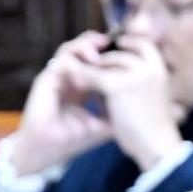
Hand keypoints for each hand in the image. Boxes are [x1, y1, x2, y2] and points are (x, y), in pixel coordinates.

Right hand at [11, 30, 115, 174]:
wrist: (49, 151)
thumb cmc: (73, 140)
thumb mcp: (105, 124)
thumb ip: (120, 113)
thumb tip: (148, 111)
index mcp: (79, 86)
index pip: (93, 61)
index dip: (108, 53)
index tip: (127, 50)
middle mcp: (66, 79)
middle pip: (80, 50)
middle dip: (97, 42)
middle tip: (114, 40)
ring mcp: (54, 79)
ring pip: (69, 50)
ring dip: (85, 45)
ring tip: (102, 45)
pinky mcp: (44, 82)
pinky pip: (60, 62)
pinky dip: (75, 58)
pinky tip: (91, 61)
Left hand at [87, 34, 185, 171]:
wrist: (156, 146)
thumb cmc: (151, 129)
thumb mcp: (149, 99)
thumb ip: (137, 85)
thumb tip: (117, 77)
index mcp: (159, 69)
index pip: (142, 45)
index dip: (125, 45)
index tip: (110, 51)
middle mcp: (150, 67)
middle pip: (120, 52)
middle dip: (101, 59)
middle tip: (86, 65)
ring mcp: (137, 74)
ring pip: (106, 62)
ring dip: (91, 68)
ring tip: (79, 77)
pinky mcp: (120, 85)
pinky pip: (95, 76)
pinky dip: (84, 78)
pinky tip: (75, 84)